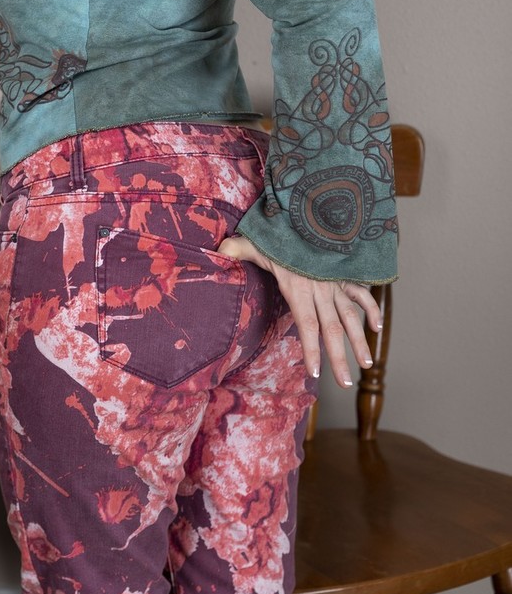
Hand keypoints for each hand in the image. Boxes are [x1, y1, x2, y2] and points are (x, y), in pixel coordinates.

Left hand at [219, 234, 380, 387]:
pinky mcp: (345, 273)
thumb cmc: (280, 228)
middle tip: (345, 383)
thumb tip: (216, 253)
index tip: (316, 373)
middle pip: (332, 329)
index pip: (306, 325)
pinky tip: (376, 327)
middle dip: (339, 358)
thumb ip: (237, 249)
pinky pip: (361, 293)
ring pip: (350, 316)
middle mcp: (320, 289)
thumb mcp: (256, 241)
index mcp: (298, 287)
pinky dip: (371, 309)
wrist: (310, 210)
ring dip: (359, 340)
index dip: (311, 350)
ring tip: (367, 364)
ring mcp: (335, 282)